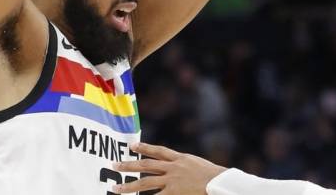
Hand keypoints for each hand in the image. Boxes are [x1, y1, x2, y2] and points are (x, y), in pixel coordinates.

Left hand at [112, 143, 226, 193]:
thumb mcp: (199, 165)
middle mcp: (172, 168)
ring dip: (129, 186)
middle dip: (129, 165)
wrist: (220, 183)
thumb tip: (181, 166)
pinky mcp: (173, 193)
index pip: (159, 151)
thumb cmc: (216, 176)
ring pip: (145, 183)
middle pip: (146, 165)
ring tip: (116, 189)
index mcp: (180, 159)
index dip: (144, 147)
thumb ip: (187, 165)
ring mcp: (171, 181)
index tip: (132, 145)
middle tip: (115, 164)